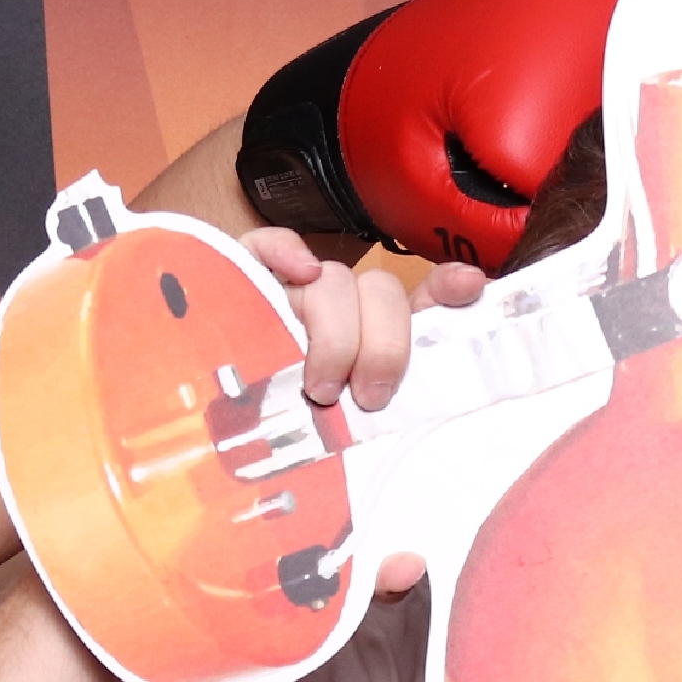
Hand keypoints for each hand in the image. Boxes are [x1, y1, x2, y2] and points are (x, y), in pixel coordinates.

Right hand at [242, 228, 484, 414]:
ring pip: (334, 280)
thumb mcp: (350, 429)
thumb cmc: (286, 436)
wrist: (212, 437)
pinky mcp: (244, 278)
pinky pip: (267, 244)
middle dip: (383, 347)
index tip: (469, 287)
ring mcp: (292, 290)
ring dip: (335, 337)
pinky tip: (297, 275)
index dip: (445, 289)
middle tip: (367, 397)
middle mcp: (339, 307)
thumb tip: (424, 381)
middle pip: (380, 291)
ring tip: (319, 388)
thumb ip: (393, 406)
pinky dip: (285, 252)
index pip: (420, 302)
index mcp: (371, 337)